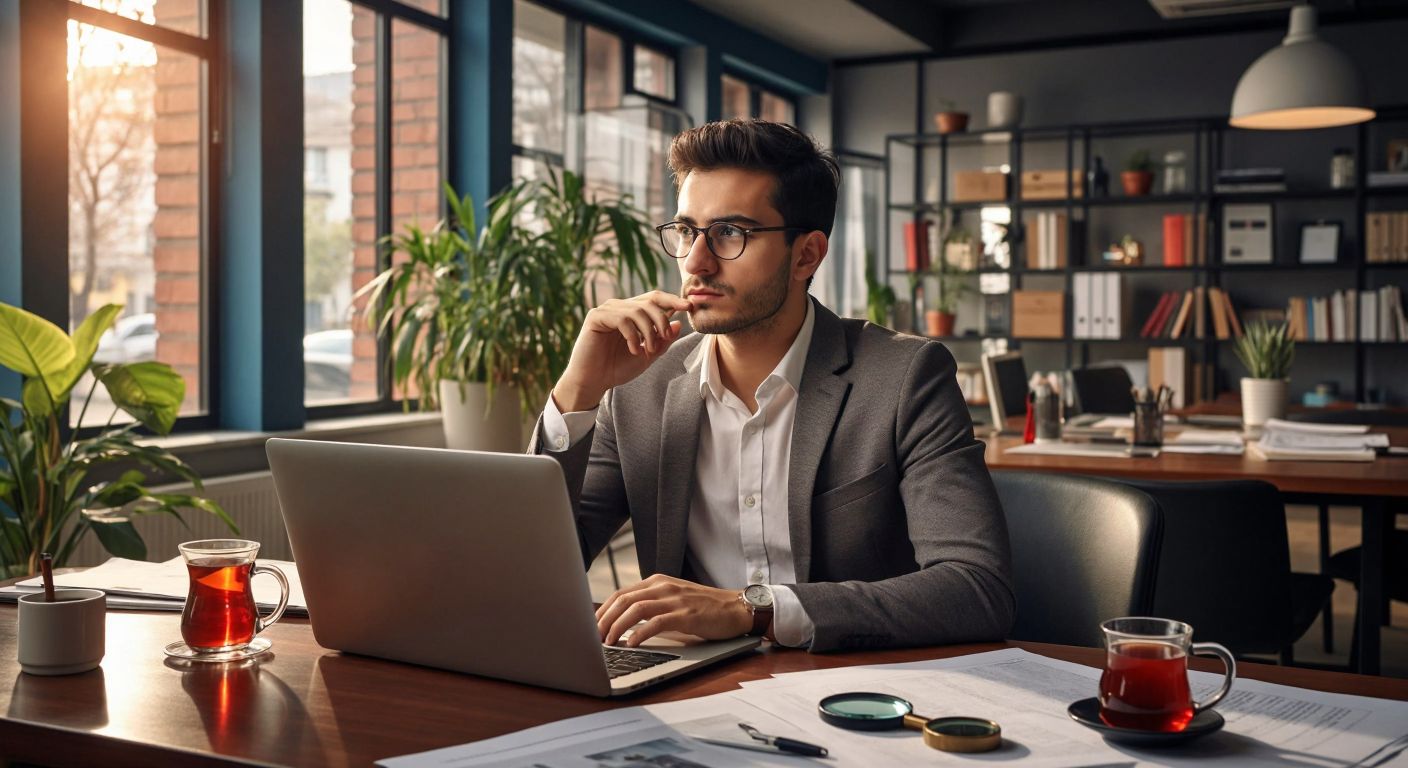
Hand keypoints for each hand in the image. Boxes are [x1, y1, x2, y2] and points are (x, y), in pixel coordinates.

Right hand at [552, 291, 693, 411]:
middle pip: (650, 301)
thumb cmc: (616, 369)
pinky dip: (632, 335)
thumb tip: (678, 323)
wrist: (593, 382)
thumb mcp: (647, 355)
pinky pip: (622, 318)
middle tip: (663, 339)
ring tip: (646, 350)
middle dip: (662, 320)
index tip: (690, 306)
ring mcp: (607, 310)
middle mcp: (619, 307)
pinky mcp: (596, 316)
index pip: (655, 299)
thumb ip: (662, 341)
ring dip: (648, 331)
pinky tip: (633, 349)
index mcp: (632, 313)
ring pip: (638, 310)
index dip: (673, 300)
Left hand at [596, 574, 751, 646]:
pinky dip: (639, 634)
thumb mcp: (673, 600)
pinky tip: (632, 644)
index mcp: (657, 582)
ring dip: (617, 627)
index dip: (603, 611)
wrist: (736, 608)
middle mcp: (663, 587)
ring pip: (635, 609)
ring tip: (608, 642)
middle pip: (623, 600)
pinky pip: (655, 623)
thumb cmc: (704, 608)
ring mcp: (674, 599)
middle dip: (604, 620)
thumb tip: (623, 623)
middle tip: (593, 638)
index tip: (591, 627)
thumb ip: (651, 605)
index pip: (621, 593)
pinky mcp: (685, 614)